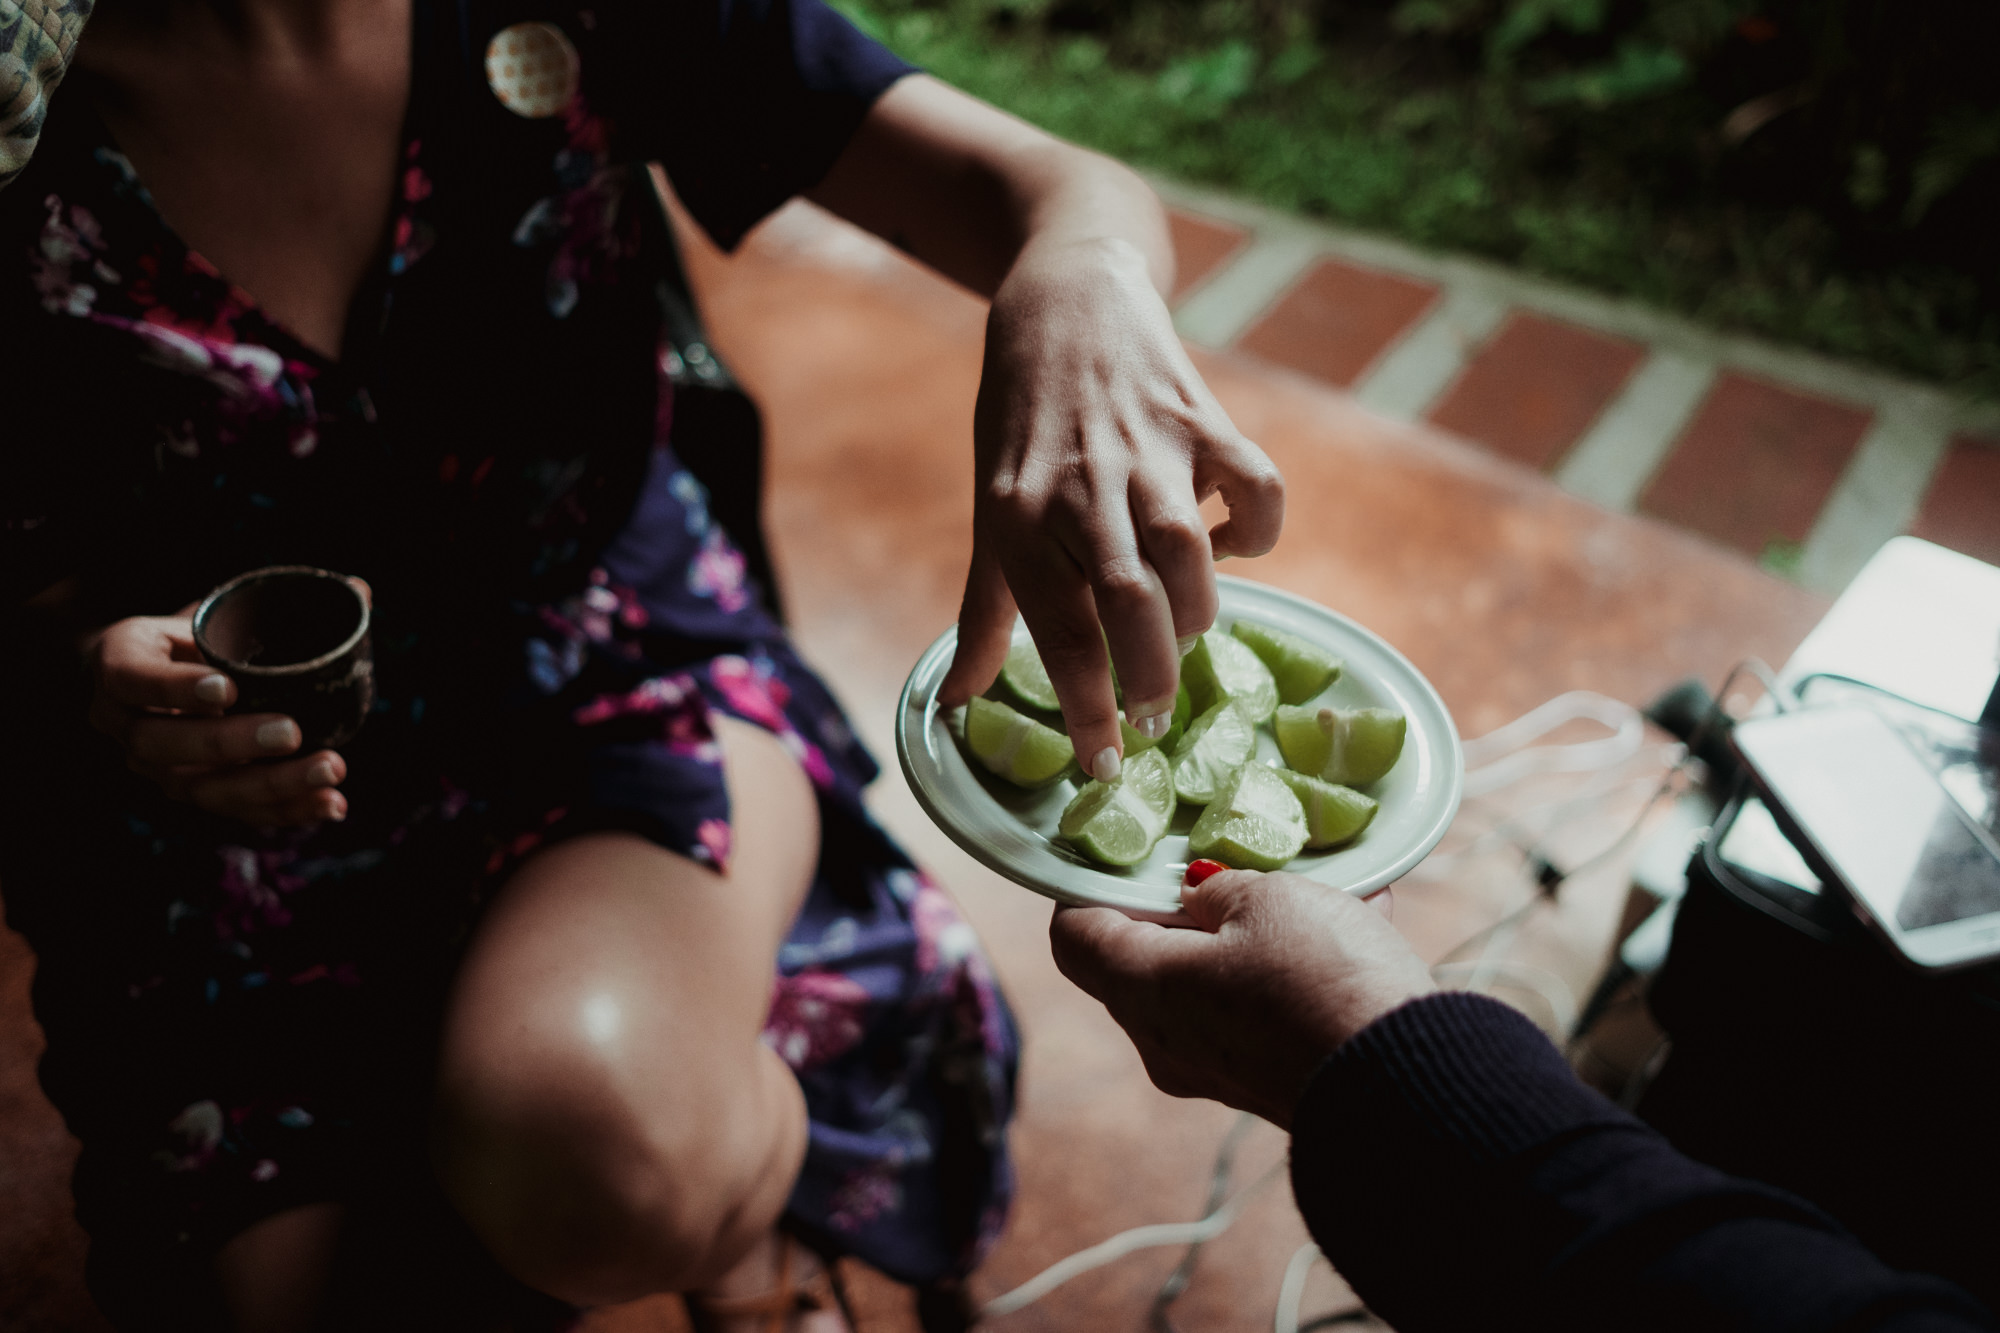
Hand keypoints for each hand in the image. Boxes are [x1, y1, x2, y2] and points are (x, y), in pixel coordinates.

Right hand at [86, 610, 347, 826]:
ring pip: (202, 787)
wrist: (160, 678)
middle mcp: (124, 723)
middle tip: (291, 730)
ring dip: (271, 784)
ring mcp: (155, 766)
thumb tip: (361, 589)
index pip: (133, 679)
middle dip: (232, 743)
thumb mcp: (214, 611)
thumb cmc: (193, 638)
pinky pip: (235, 811)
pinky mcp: (191, 793)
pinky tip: (330, 803)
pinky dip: (286, 809)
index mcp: (121, 664)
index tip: (227, 687)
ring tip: (328, 769)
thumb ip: (275, 602)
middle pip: (164, 744)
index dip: (175, 688)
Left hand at [939, 235, 1283, 780]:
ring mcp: (1150, 451)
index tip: (1105, 766)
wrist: (1068, 298)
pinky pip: (1255, 492)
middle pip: (1132, 607)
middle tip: (1152, 715)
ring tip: (1181, 637)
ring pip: (1192, 558)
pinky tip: (1229, 547)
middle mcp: (1083, 487)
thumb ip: (983, 610)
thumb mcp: (990, 512)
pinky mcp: (1205, 420)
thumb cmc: (1020, 420)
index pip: (1060, 633)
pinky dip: (1255, 534)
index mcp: (1019, 516)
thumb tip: (954, 701)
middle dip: (1150, 680)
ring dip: (1197, 616)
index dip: (1086, 710)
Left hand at [1050, 869, 1434, 1126]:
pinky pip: (1255, 1010)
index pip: (1074, 936)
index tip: (1127, 852)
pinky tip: (1347, 924)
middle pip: (1139, 960)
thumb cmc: (1323, 981)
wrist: (1408, 1087)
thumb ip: (1220, 890)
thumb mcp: (1269, 901)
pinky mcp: (1265, 1082)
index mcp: (1144, 990)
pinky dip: (1284, 967)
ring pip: (1207, 983)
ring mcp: (1214, 1071)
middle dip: (1181, 906)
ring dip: (1247, 931)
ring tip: (1310, 888)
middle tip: (1224, 862)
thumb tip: (1199, 898)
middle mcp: (1164, 1041)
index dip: (1086, 887)